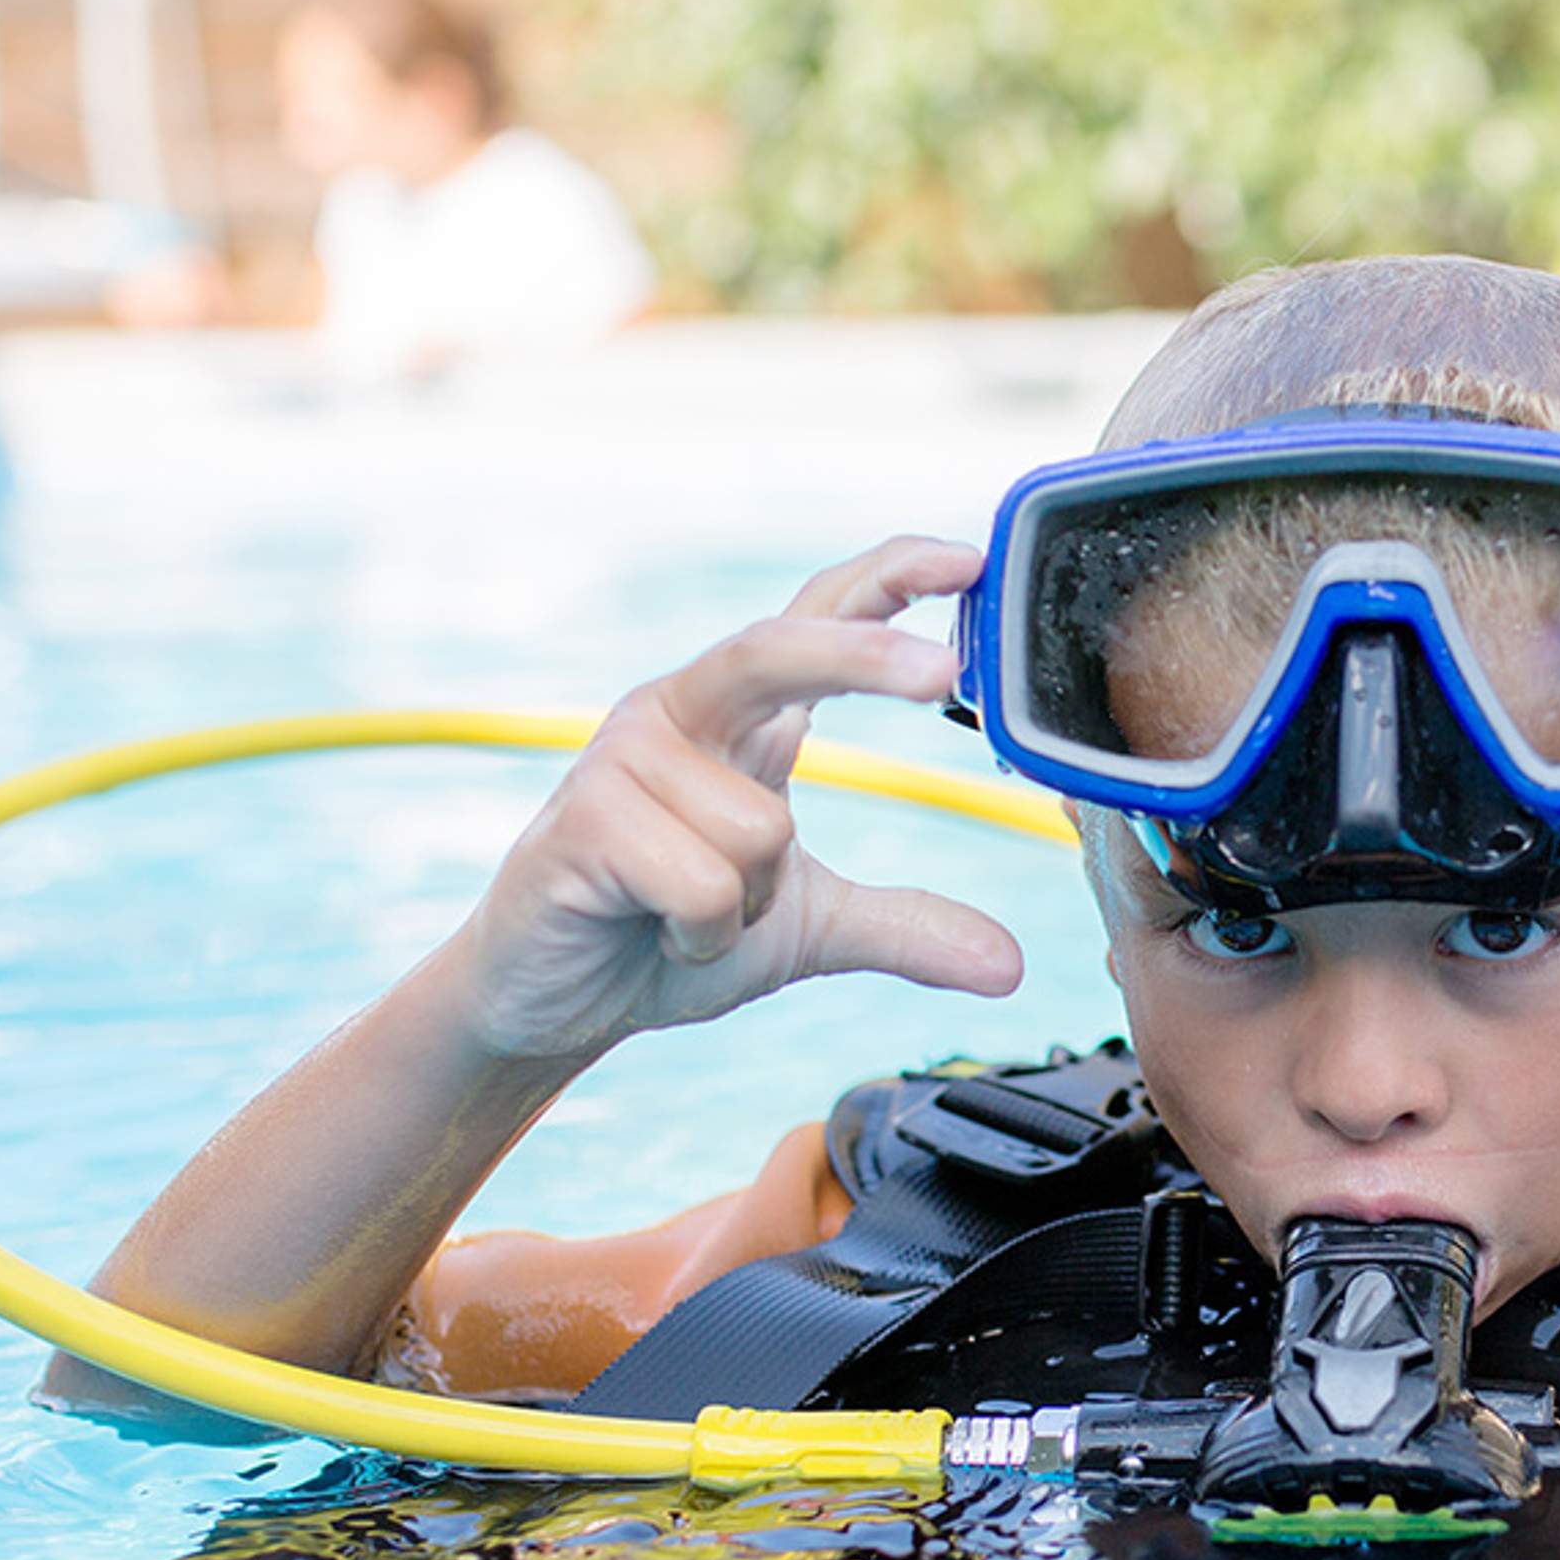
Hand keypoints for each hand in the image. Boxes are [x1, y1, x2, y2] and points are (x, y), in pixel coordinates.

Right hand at [446, 536, 1027, 1060]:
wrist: (550, 1003)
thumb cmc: (667, 937)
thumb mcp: (807, 929)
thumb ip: (906, 929)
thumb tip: (1009, 968)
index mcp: (740, 720)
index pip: (817, 618)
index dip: (887, 577)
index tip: (965, 556)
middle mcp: (681, 715)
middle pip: (781, 650)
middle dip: (864, 656)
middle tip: (942, 671)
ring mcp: (625, 760)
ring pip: (761, 829)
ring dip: (747, 905)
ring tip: (690, 920)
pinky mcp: (585, 820)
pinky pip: (704, 885)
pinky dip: (700, 936)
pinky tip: (654, 932)